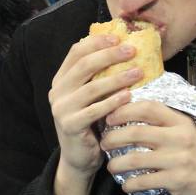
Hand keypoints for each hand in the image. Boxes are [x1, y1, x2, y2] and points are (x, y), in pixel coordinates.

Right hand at [48, 33, 141, 194]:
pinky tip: (129, 97)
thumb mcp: (91, 96)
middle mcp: (57, 91)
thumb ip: (99, 76)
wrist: (78, 157)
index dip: (97, 42)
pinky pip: (94, 110)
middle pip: (84, 66)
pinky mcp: (70, 125)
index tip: (119, 37)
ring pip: (91, 87)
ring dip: (117, 78)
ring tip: (138, 73)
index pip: (76, 52)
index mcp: (61, 79)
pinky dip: (113, 101)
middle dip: (110, 55)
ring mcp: (61, 108)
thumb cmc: (91, 122)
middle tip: (132, 51)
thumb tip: (125, 48)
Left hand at [101, 101, 195, 194]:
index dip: (124, 110)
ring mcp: (178, 159)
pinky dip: (130, 184)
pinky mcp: (176, 180)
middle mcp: (180, 137)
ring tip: (111, 167)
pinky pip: (144, 181)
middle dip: (113, 138)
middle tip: (104, 143)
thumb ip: (165, 125)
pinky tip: (126, 185)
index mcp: (181, 122)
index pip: (148, 107)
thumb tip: (131, 117)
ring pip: (136, 159)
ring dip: (117, 164)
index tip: (110, 118)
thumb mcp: (188, 134)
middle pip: (137, 132)